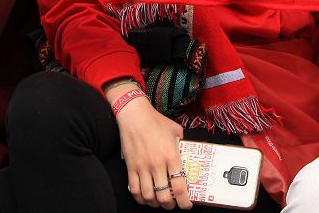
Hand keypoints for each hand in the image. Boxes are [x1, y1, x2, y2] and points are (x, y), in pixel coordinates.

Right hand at [110, 85, 190, 208]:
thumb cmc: (156, 121)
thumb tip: (187, 153)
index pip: (179, 187)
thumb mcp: (176, 131)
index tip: (186, 204)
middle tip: (173, 204)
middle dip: (170, 205)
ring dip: (155, 204)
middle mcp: (157, 165)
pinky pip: (134, 189)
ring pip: (148, 196)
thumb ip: (182, 144)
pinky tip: (145, 197)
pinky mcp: (131, 167)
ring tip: (159, 202)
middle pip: (164, 196)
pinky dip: (140, 198)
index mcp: (171, 156)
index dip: (184, 201)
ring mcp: (142, 167)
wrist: (134, 115)